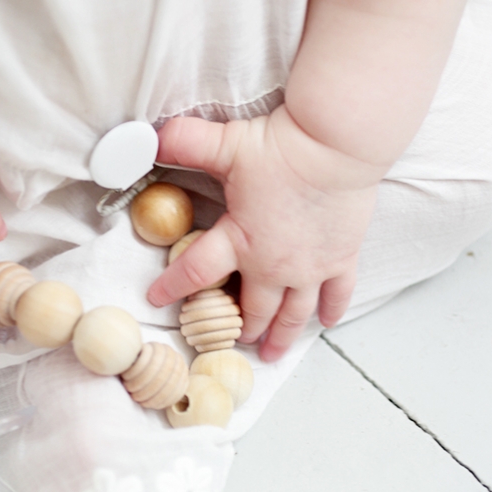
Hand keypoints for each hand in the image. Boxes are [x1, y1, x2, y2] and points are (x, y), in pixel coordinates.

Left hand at [147, 106, 380, 360]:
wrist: (337, 145)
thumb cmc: (282, 146)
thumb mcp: (225, 143)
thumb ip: (185, 143)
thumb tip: (149, 138)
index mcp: (239, 240)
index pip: (196, 273)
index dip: (172, 288)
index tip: (156, 300)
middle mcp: (273, 264)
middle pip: (251, 309)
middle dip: (239, 328)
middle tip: (234, 339)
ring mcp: (311, 267)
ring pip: (293, 313)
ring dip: (280, 335)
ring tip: (272, 353)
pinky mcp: (341, 258)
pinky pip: (337, 295)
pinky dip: (330, 312)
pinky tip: (325, 323)